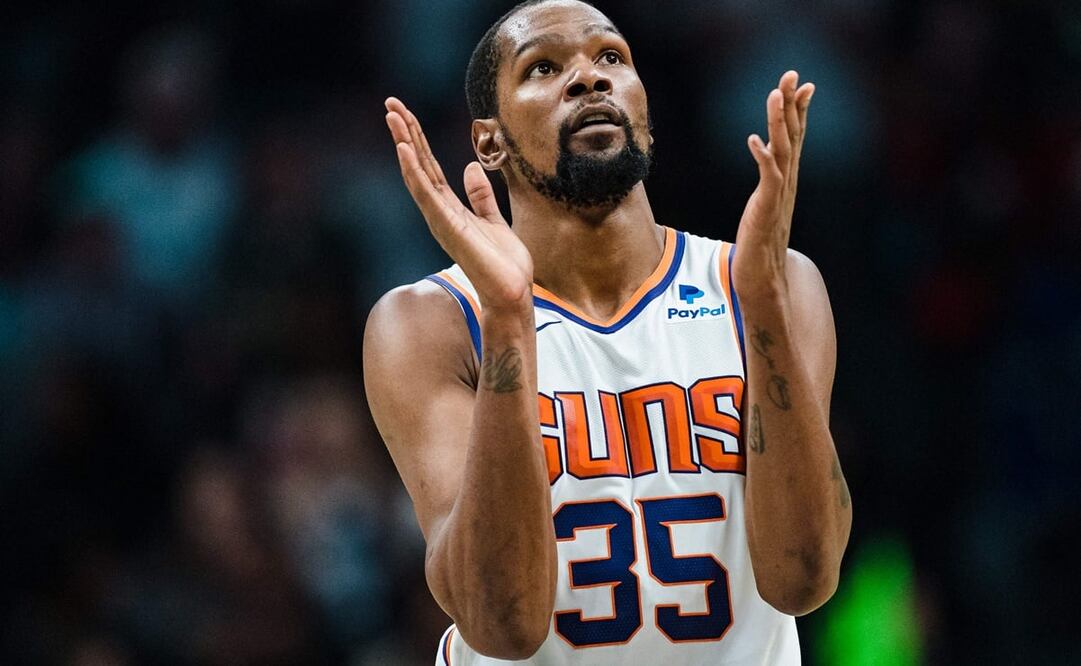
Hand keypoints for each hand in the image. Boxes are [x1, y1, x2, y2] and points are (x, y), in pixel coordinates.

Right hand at [385, 97, 533, 311]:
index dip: (417, 139)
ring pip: (418, 175)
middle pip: (419, 165)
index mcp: (450, 208)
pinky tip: (404, 151)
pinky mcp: (449, 228)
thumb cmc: (503, 264)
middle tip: (390, 104)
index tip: (404, 113)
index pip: (429, 166)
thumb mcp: (493, 220)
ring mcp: (441, 220)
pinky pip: (427, 195)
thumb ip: (480, 196)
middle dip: (405, 133)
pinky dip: (414, 172)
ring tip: (393, 118)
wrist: (512, 293)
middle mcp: (440, 212)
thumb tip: (471, 167)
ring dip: (405, 144)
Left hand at [732, 71, 813, 304]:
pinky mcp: (766, 209)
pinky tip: (754, 140)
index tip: (804, 85)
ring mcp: (778, 196)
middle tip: (792, 75)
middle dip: (792, 104)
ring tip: (775, 95)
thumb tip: (769, 165)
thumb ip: (769, 184)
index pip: (796, 138)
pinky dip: (763, 158)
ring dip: (779, 122)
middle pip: (793, 136)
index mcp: (786, 180)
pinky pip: (768, 178)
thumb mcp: (765, 205)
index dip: (799, 111)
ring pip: (783, 150)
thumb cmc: (760, 242)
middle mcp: (787, 183)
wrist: (762, 277)